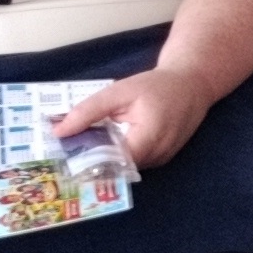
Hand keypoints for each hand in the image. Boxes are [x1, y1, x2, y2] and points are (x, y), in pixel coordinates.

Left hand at [51, 71, 212, 169]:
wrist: (194, 84)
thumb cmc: (157, 85)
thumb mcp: (119, 91)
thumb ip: (88, 111)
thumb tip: (58, 132)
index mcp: (149, 137)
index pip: (113, 164)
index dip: (89, 164)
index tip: (66, 160)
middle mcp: (158, 154)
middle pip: (117, 169)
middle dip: (94, 162)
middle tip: (71, 151)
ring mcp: (163, 159)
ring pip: (126, 169)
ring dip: (108, 160)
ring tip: (89, 145)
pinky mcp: (163, 158)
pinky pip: (135, 164)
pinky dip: (122, 157)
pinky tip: (112, 143)